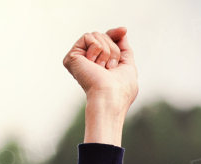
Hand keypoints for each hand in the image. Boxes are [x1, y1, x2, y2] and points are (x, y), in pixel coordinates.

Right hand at [63, 27, 138, 145]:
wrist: (110, 97)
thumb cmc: (121, 88)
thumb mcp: (128, 66)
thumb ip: (124, 49)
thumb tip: (122, 31)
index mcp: (99, 63)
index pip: (106, 40)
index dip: (115, 35)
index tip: (123, 30)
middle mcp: (87, 60)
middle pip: (104, 36)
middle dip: (113, 50)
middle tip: (111, 68)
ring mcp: (79, 58)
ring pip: (97, 35)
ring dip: (107, 51)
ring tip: (103, 69)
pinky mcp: (72, 56)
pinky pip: (89, 37)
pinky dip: (97, 49)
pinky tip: (94, 64)